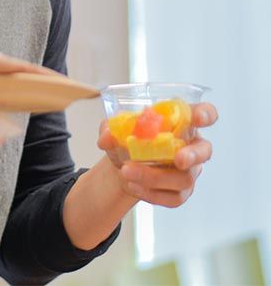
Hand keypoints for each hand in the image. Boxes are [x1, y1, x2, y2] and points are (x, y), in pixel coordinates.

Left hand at [97, 102, 217, 207]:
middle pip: (204, 151)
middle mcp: (190, 146)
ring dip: (154, 176)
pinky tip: (133, 185)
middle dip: (193, 155)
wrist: (122, 166)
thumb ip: (110, 128)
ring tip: (127, 172)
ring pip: (183, 178)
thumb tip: (107, 137)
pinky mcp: (181, 192)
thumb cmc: (128, 140)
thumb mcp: (115, 130)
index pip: (204, 113)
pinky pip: (173, 198)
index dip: (205, 114)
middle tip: (178, 159)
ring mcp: (189, 172)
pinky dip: (151, 193)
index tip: (198, 117)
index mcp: (180, 122)